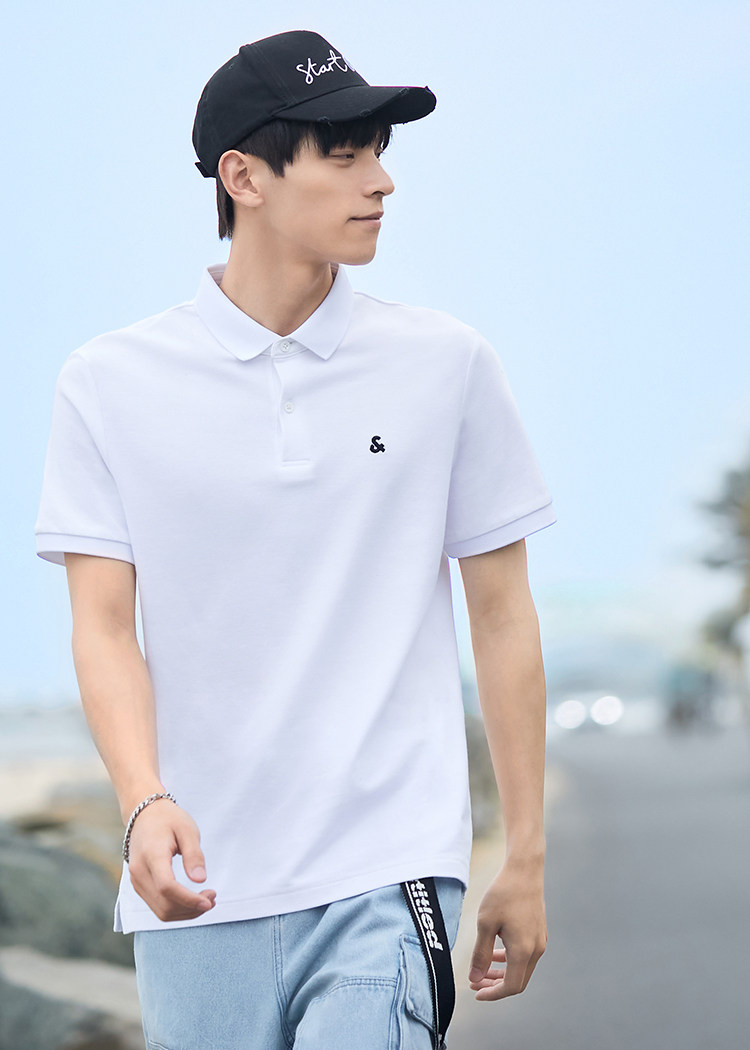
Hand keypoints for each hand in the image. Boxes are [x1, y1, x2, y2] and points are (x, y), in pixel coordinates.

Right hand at [126, 802, 216, 921]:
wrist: (145, 814)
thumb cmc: (169, 819)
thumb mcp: (187, 830)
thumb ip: (194, 855)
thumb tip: (200, 880)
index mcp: (152, 855)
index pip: (167, 887)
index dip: (188, 900)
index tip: (209, 901)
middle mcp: (139, 872)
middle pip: (164, 905)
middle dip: (191, 909)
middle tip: (213, 898)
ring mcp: (136, 880)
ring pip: (160, 911)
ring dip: (185, 912)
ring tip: (206, 900)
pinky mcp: (139, 885)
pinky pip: (157, 906)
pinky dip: (176, 909)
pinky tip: (192, 901)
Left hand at [468, 858, 546, 1000]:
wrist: (524, 870)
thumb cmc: (503, 894)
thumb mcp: (485, 924)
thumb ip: (480, 954)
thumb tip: (474, 977)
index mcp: (523, 951)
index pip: (510, 986)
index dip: (492, 994)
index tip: (475, 991)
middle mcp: (536, 949)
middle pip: (517, 981)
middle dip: (495, 985)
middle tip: (474, 981)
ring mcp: (540, 941)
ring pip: (521, 968)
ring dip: (502, 973)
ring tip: (482, 969)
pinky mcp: (539, 932)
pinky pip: (525, 955)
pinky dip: (509, 960)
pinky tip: (495, 953)